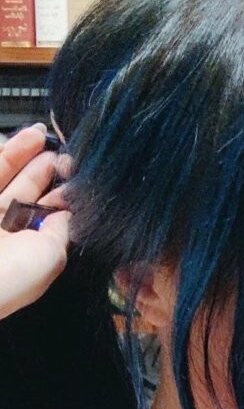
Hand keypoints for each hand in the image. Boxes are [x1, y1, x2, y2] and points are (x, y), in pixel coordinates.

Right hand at [0, 123, 71, 319]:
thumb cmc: (11, 275)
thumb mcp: (51, 256)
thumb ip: (61, 231)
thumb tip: (67, 212)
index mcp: (23, 250)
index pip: (43, 214)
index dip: (58, 192)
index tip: (72, 172)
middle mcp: (1, 232)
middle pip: (22, 190)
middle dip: (41, 167)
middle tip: (58, 149)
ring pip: (1, 176)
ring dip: (19, 154)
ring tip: (38, 134)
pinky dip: (1, 154)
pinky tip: (16, 138)